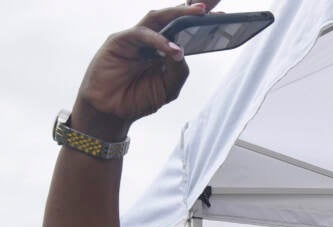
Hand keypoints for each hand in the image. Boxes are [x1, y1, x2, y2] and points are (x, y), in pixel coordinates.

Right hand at [71, 4, 218, 138]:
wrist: (111, 111)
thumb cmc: (138, 98)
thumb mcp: (168, 88)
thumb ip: (178, 70)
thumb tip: (181, 50)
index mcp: (164, 49)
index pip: (183, 28)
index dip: (198, 19)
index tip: (221, 14)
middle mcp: (151, 39)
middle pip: (172, 17)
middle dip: (191, 8)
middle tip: (210, 4)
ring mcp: (135, 38)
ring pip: (158, 18)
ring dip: (178, 13)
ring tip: (199, 12)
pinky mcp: (120, 41)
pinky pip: (142, 34)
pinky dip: (158, 40)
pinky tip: (173, 49)